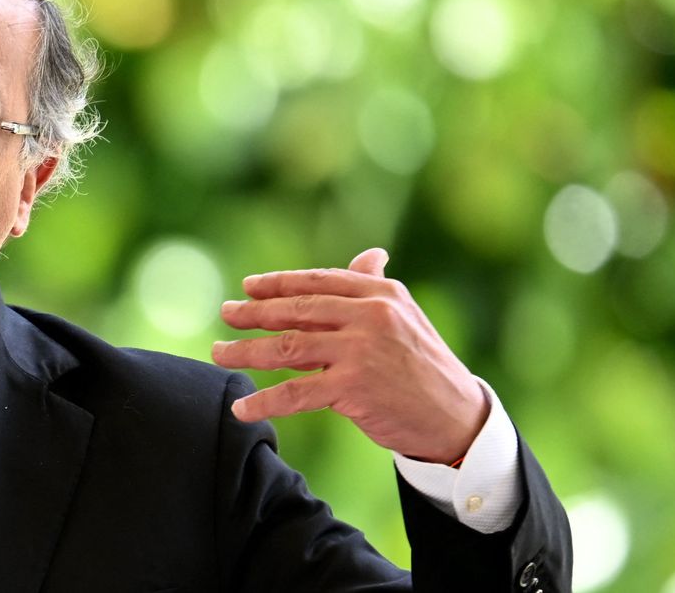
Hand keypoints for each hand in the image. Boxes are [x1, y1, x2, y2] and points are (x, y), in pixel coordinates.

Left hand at [211, 248, 489, 463]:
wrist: (456, 417)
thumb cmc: (425, 366)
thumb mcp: (405, 318)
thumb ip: (375, 288)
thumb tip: (368, 255)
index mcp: (382, 293)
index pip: (318, 282)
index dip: (279, 283)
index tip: (248, 287)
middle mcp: (371, 315)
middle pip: (297, 310)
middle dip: (253, 313)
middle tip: (225, 315)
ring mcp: (361, 350)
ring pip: (288, 347)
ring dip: (246, 351)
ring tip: (218, 353)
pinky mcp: (353, 388)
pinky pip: (296, 392)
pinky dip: (264, 400)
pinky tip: (241, 408)